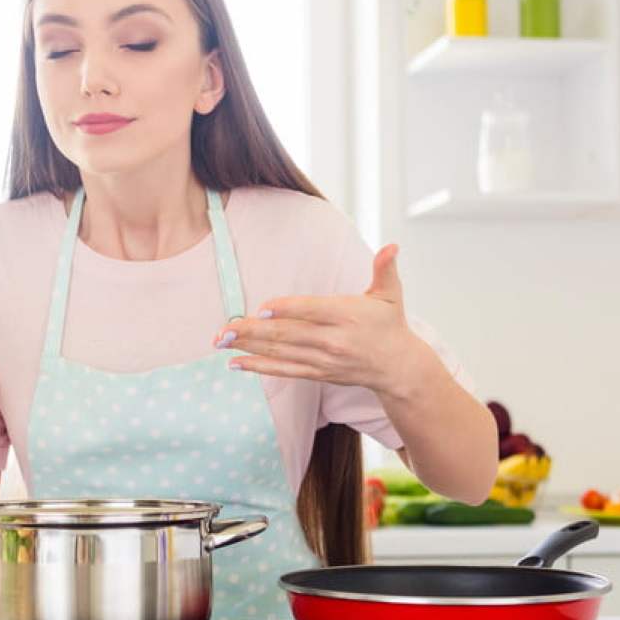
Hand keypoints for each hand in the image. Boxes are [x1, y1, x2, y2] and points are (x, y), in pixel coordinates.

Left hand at [212, 244, 420, 394]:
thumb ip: (385, 269)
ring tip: (221, 341)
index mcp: (347, 315)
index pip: (312, 311)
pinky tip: (236, 363)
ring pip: (281, 353)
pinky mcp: (317, 373)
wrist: (398, 367)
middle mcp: (333, 340)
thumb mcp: (390, 295)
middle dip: (253, 332)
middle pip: (288, 335)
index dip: (287, 311)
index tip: (262, 310)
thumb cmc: (389, 324)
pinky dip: (259, 367)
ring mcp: (323, 360)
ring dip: (248, 347)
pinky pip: (284, 370)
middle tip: (224, 329)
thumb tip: (391, 246)